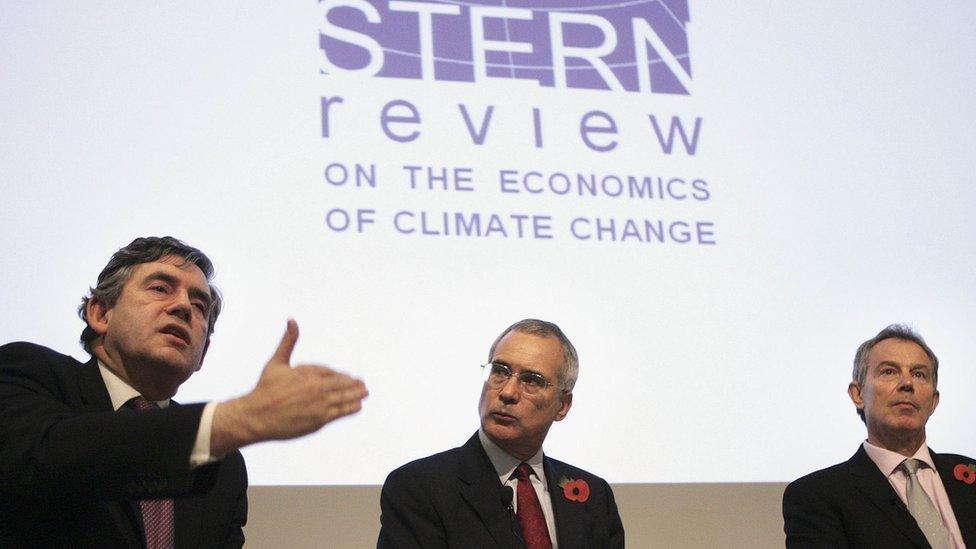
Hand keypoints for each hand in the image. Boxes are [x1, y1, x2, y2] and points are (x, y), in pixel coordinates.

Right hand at [212, 320, 367, 454]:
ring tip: (364, 393)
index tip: (347, 377)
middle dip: (353, 384)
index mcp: (308, 372)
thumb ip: (288, 341)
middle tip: (362, 384)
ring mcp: (319, 404)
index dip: (339, 375)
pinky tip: (358, 406)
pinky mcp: (320, 419)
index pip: (330, 372)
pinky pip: (340, 412)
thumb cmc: (265, 389)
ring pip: (344, 397)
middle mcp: (316, 387)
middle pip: (340, 383)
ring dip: (356, 395)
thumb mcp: (276, 362)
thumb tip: (292, 319)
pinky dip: (350, 408)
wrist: (257, 416)